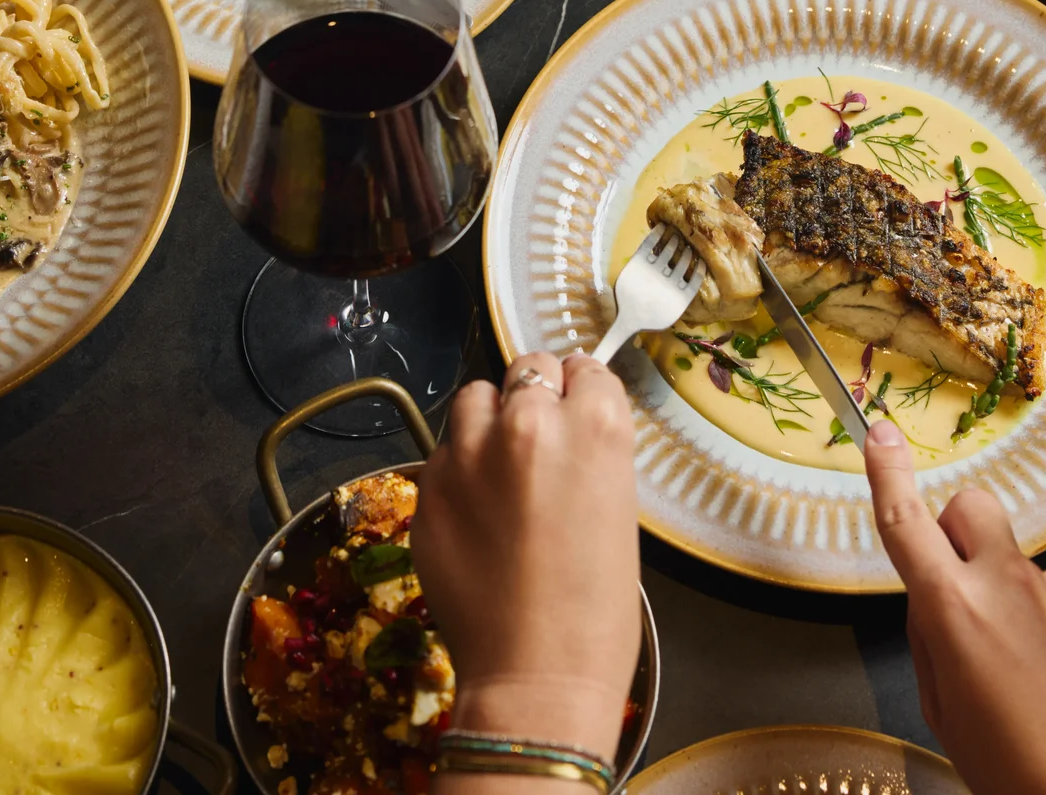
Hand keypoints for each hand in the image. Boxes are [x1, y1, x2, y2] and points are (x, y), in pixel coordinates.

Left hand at [414, 352, 639, 760]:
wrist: (536, 676)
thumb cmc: (595, 609)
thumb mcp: (617, 509)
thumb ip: (588, 452)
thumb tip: (566, 427)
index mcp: (596, 426)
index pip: (584, 368)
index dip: (578, 392)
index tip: (574, 411)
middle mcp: (530, 422)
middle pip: (527, 369)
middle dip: (532, 398)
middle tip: (537, 442)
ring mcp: (471, 452)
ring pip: (474, 399)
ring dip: (487, 422)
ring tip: (498, 471)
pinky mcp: (428, 487)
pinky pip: (443, 454)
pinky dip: (457, 472)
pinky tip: (474, 517)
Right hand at [863, 421, 1045, 794]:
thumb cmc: (1016, 770)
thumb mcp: (943, 712)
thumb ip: (931, 644)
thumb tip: (935, 609)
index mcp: (955, 610)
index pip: (907, 522)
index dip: (888, 472)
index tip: (878, 431)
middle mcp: (1009, 584)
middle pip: (970, 508)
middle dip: (952, 531)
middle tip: (953, 585)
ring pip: (1014, 565)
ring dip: (1004, 595)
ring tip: (1016, 672)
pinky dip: (1045, 627)